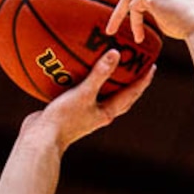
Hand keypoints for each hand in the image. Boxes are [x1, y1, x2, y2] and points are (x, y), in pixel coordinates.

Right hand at [18, 49, 155, 151]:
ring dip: (108, 82)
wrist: (40, 140)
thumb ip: (99, 74)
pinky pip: (81, 93)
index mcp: (106, 112)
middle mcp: (98, 114)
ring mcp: (84, 114)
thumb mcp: (83, 94)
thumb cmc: (64, 119)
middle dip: (131, 83)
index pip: (131, 95)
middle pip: (121, 98)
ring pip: (101, 96)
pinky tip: (75, 69)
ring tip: (111, 66)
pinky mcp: (69, 111)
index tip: (153, 67)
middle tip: (138, 67)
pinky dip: (83, 81)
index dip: (143, 81)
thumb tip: (116, 53)